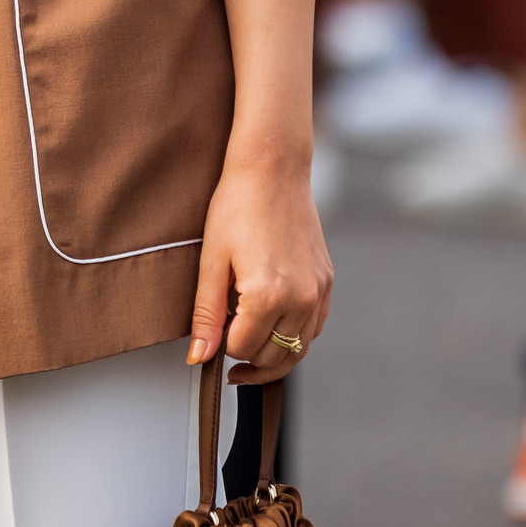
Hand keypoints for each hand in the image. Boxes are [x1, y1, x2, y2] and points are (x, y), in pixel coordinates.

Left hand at [187, 140, 331, 384]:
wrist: (273, 169)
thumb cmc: (237, 206)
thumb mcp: (212, 261)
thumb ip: (207, 315)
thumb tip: (199, 357)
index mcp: (269, 294)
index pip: (244, 348)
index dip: (223, 345)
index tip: (213, 331)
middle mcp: (301, 298)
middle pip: (274, 356)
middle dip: (248, 356)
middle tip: (225, 346)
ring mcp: (318, 291)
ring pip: (300, 349)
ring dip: (274, 356)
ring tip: (248, 351)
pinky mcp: (326, 282)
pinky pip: (314, 328)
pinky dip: (295, 337)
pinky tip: (274, 327)